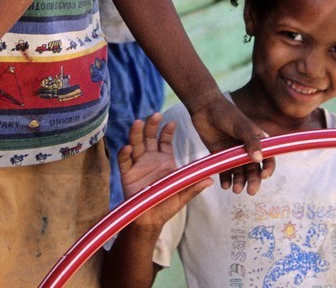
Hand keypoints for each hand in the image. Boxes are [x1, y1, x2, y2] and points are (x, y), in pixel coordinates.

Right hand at [119, 114, 210, 228]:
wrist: (150, 221)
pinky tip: (127, 147)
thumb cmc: (167, 206)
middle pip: (149, 137)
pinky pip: (124, 162)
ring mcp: (138, 166)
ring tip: (137, 123)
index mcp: (164, 161)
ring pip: (135, 144)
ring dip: (136, 133)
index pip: (164, 141)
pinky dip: (124, 154)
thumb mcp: (182, 196)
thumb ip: (193, 187)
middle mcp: (150, 159)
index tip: (173, 122)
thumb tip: (210, 180)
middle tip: (155, 115)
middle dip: (151, 125)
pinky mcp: (127, 175)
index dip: (167, 131)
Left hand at [185, 95, 270, 193]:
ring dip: (239, 182)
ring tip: (235, 189)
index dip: (268, 168)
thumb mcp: (241, 126)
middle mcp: (247, 149)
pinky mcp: (220, 156)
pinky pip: (225, 171)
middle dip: (253, 181)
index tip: (263, 176)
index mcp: (257, 140)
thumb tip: (259, 159)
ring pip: (240, 172)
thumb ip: (251, 141)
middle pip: (253, 169)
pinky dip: (226, 179)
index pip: (268, 157)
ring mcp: (233, 153)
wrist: (204, 107)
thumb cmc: (226, 113)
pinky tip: (224, 185)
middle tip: (250, 192)